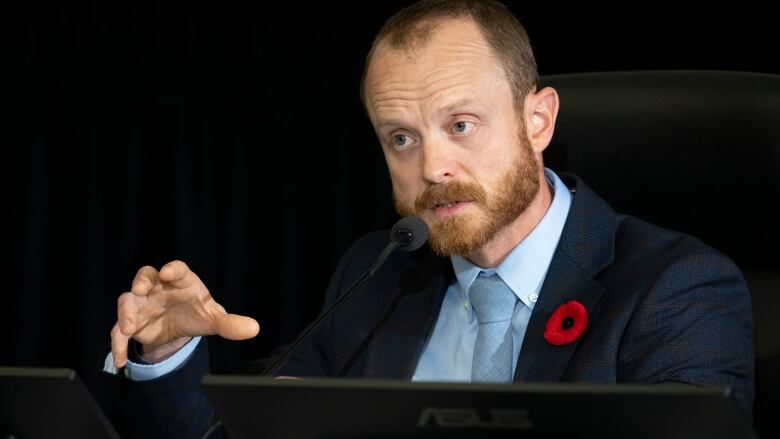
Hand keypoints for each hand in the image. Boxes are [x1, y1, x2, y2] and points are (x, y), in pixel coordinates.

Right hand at [110, 260, 258, 367]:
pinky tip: (120, 361)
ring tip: (128, 329)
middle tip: (139, 290)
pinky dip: (119, 344)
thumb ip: (230, 323)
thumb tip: (254, 329)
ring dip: (126, 313)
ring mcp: (142, 302)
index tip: (169, 272)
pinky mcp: (132, 321)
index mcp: (181, 281)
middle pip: (145, 276)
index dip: (173, 269)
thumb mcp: (213, 318)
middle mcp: (158, 287)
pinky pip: (119, 330)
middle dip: (141, 282)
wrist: (181, 327)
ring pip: (127, 301)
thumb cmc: (198, 312)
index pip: (178, 270)